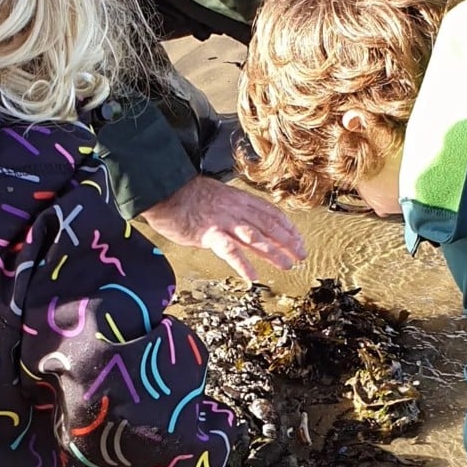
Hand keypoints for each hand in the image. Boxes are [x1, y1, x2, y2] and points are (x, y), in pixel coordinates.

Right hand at [140, 175, 305, 281]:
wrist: (165, 190)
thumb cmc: (187, 196)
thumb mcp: (218, 197)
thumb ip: (233, 211)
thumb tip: (244, 226)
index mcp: (239, 199)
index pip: (271, 213)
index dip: (287, 227)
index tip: (299, 239)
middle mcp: (236, 209)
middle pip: (269, 226)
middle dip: (288, 241)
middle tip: (301, 255)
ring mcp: (224, 221)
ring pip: (256, 238)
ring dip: (274, 252)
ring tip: (287, 265)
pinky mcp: (209, 233)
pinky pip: (230, 250)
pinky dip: (243, 263)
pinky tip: (252, 276)